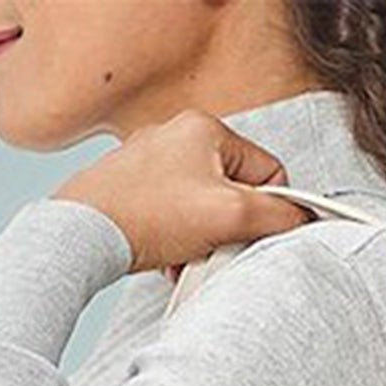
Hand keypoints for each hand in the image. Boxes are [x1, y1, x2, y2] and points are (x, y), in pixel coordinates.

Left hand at [52, 107, 314, 281]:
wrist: (83, 235)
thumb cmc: (149, 218)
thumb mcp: (228, 215)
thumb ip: (275, 214)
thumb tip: (301, 217)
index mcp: (206, 128)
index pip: (267, 170)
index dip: (270, 209)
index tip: (255, 236)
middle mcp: (176, 135)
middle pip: (233, 191)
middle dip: (229, 228)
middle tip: (214, 249)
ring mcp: (150, 161)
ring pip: (202, 207)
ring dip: (202, 239)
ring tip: (185, 257)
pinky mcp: (130, 188)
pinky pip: (172, 215)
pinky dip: (176, 240)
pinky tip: (166, 256)